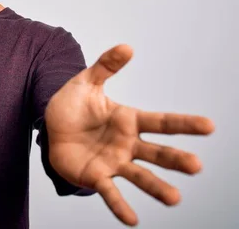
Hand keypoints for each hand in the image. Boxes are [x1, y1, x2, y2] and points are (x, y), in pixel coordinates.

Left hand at [44, 44, 214, 225]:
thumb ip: (105, 66)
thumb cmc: (73, 106)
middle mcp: (127, 144)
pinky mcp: (97, 177)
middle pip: (156, 152)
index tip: (209, 126)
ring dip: (157, 187)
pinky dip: (120, 205)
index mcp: (129, 120)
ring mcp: (114, 162)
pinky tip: (132, 219)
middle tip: (196, 166)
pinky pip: (110, 192)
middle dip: (175, 159)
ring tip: (175, 198)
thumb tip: (127, 47)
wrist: (50, 127)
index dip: (183, 124)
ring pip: (139, 176)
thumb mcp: (86, 82)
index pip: (160, 122)